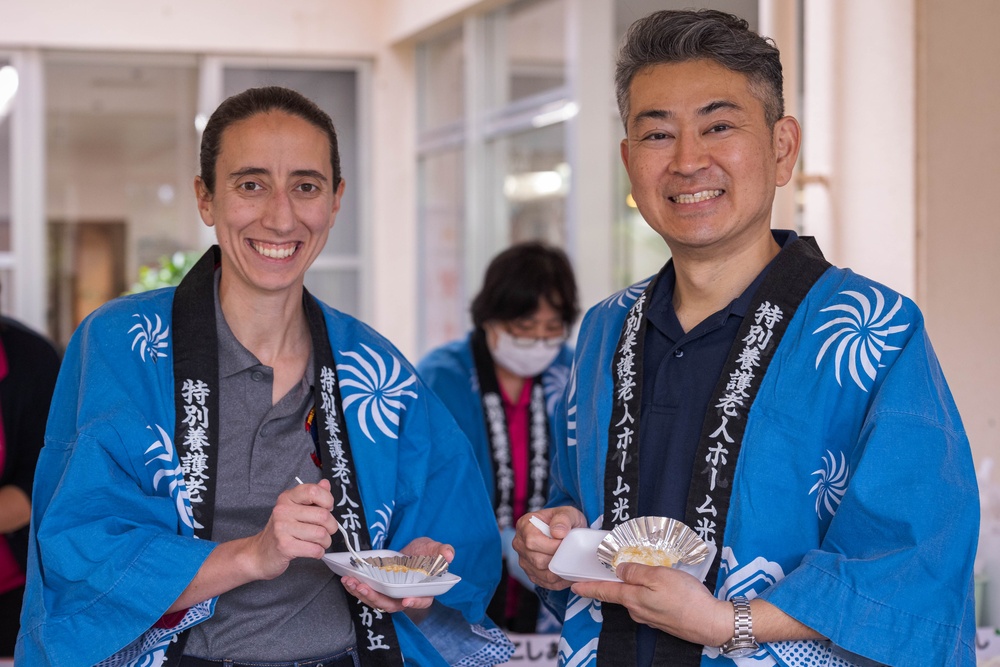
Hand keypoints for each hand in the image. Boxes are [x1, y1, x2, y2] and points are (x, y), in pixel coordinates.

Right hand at [243, 478, 338, 580]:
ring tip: (319, 542)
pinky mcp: (284, 546)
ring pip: (321, 534)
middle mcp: (283, 510)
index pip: (313, 491)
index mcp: (288, 498)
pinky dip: (319, 552)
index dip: (328, 500)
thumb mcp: (294, 509)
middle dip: (332, 526)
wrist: (259, 553)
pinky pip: (314, 549)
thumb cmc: (281, 531)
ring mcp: (282, 528)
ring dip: (326, 542)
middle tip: (327, 531)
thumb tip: (325, 484)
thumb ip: (312, 496)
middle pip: (323, 515)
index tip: (328, 508)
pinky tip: (313, 550)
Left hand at [341, 536, 453, 613]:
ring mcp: (392, 595)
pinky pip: (369, 594)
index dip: (415, 602)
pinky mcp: (380, 590)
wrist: (412, 552)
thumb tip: (448, 555)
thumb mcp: (435, 548)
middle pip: (393, 604)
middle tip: (364, 588)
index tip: (406, 600)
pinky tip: (348, 580)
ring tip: (350, 582)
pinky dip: (357, 589)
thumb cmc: (426, 552)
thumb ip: (442, 551)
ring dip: (362, 594)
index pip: (422, 600)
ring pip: (377, 601)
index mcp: (425, 590)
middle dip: (376, 598)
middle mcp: (407, 597)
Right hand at [512, 506, 586, 589]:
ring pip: (542, 574)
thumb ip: (563, 519)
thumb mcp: (567, 513)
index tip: (565, 542)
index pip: (532, 541)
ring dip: (559, 572)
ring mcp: (524, 560)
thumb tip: (558, 533)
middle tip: (570, 553)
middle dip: (557, 559)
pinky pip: (545, 583)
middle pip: (537, 560)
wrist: (564, 530)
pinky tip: (568, 572)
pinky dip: (559, 581)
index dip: (551, 546)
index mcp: (524, 525)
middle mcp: (519, 544)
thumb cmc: (564, 521)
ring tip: (572, 564)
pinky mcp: (531, 573)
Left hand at [570, 563, 730, 645]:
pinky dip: (647, 593)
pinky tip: (658, 587)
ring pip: (635, 598)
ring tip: (641, 573)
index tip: (574, 586)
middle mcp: (638, 611)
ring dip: (634, 587)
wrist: (711, 623)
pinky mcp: (662, 620)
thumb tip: (619, 570)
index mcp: (633, 598)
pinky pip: (648, 603)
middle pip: (619, 594)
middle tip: (608, 570)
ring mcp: (650, 617)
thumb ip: (636, 572)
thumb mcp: (658, 576)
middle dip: (613, 584)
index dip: (588, 587)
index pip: (604, 592)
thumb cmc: (686, 598)